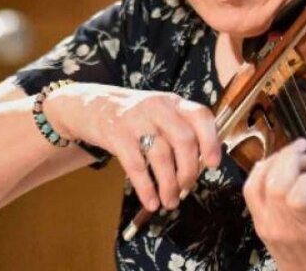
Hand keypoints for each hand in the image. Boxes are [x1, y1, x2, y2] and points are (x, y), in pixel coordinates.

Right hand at [43, 83, 220, 211]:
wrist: (91, 105)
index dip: (211, 140)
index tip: (214, 164)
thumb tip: (201, 167)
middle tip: (187, 188)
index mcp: (173, 102)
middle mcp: (157, 107)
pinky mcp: (116, 134)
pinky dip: (146, 188)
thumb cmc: (133, 116)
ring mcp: (136, 119)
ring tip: (170, 201)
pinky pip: (136, 166)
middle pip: (184, 140)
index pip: (201, 116)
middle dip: (189, 171)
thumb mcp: (160, 113)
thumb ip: (180, 132)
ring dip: (169, 185)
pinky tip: (151, 201)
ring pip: (161, 156)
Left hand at [243, 139, 305, 270]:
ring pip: (258, 184)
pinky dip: (260, 171)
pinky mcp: (256, 221)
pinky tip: (275, 164)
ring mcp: (265, 223)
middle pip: (275, 185)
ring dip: (274, 161)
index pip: (298, 198)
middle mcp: (282, 226)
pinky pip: (250, 190)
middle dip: (290, 160)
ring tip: (291, 155)